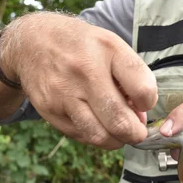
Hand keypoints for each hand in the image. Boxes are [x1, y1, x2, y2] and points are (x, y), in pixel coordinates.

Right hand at [3, 13, 157, 148]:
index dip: (149, 103)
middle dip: (136, 133)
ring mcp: (65, 93)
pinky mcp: (49, 110)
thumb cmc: (82, 46)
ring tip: (119, 132)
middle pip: (120, 121)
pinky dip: (95, 136)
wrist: (32, 41)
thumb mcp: (112, 46)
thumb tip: (140, 117)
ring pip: (99, 136)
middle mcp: (85, 71)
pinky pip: (80, 136)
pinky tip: (98, 125)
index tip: (143, 103)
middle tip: (137, 131)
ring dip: (116, 141)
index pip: (142, 89)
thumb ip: (132, 78)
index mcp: (109, 50)